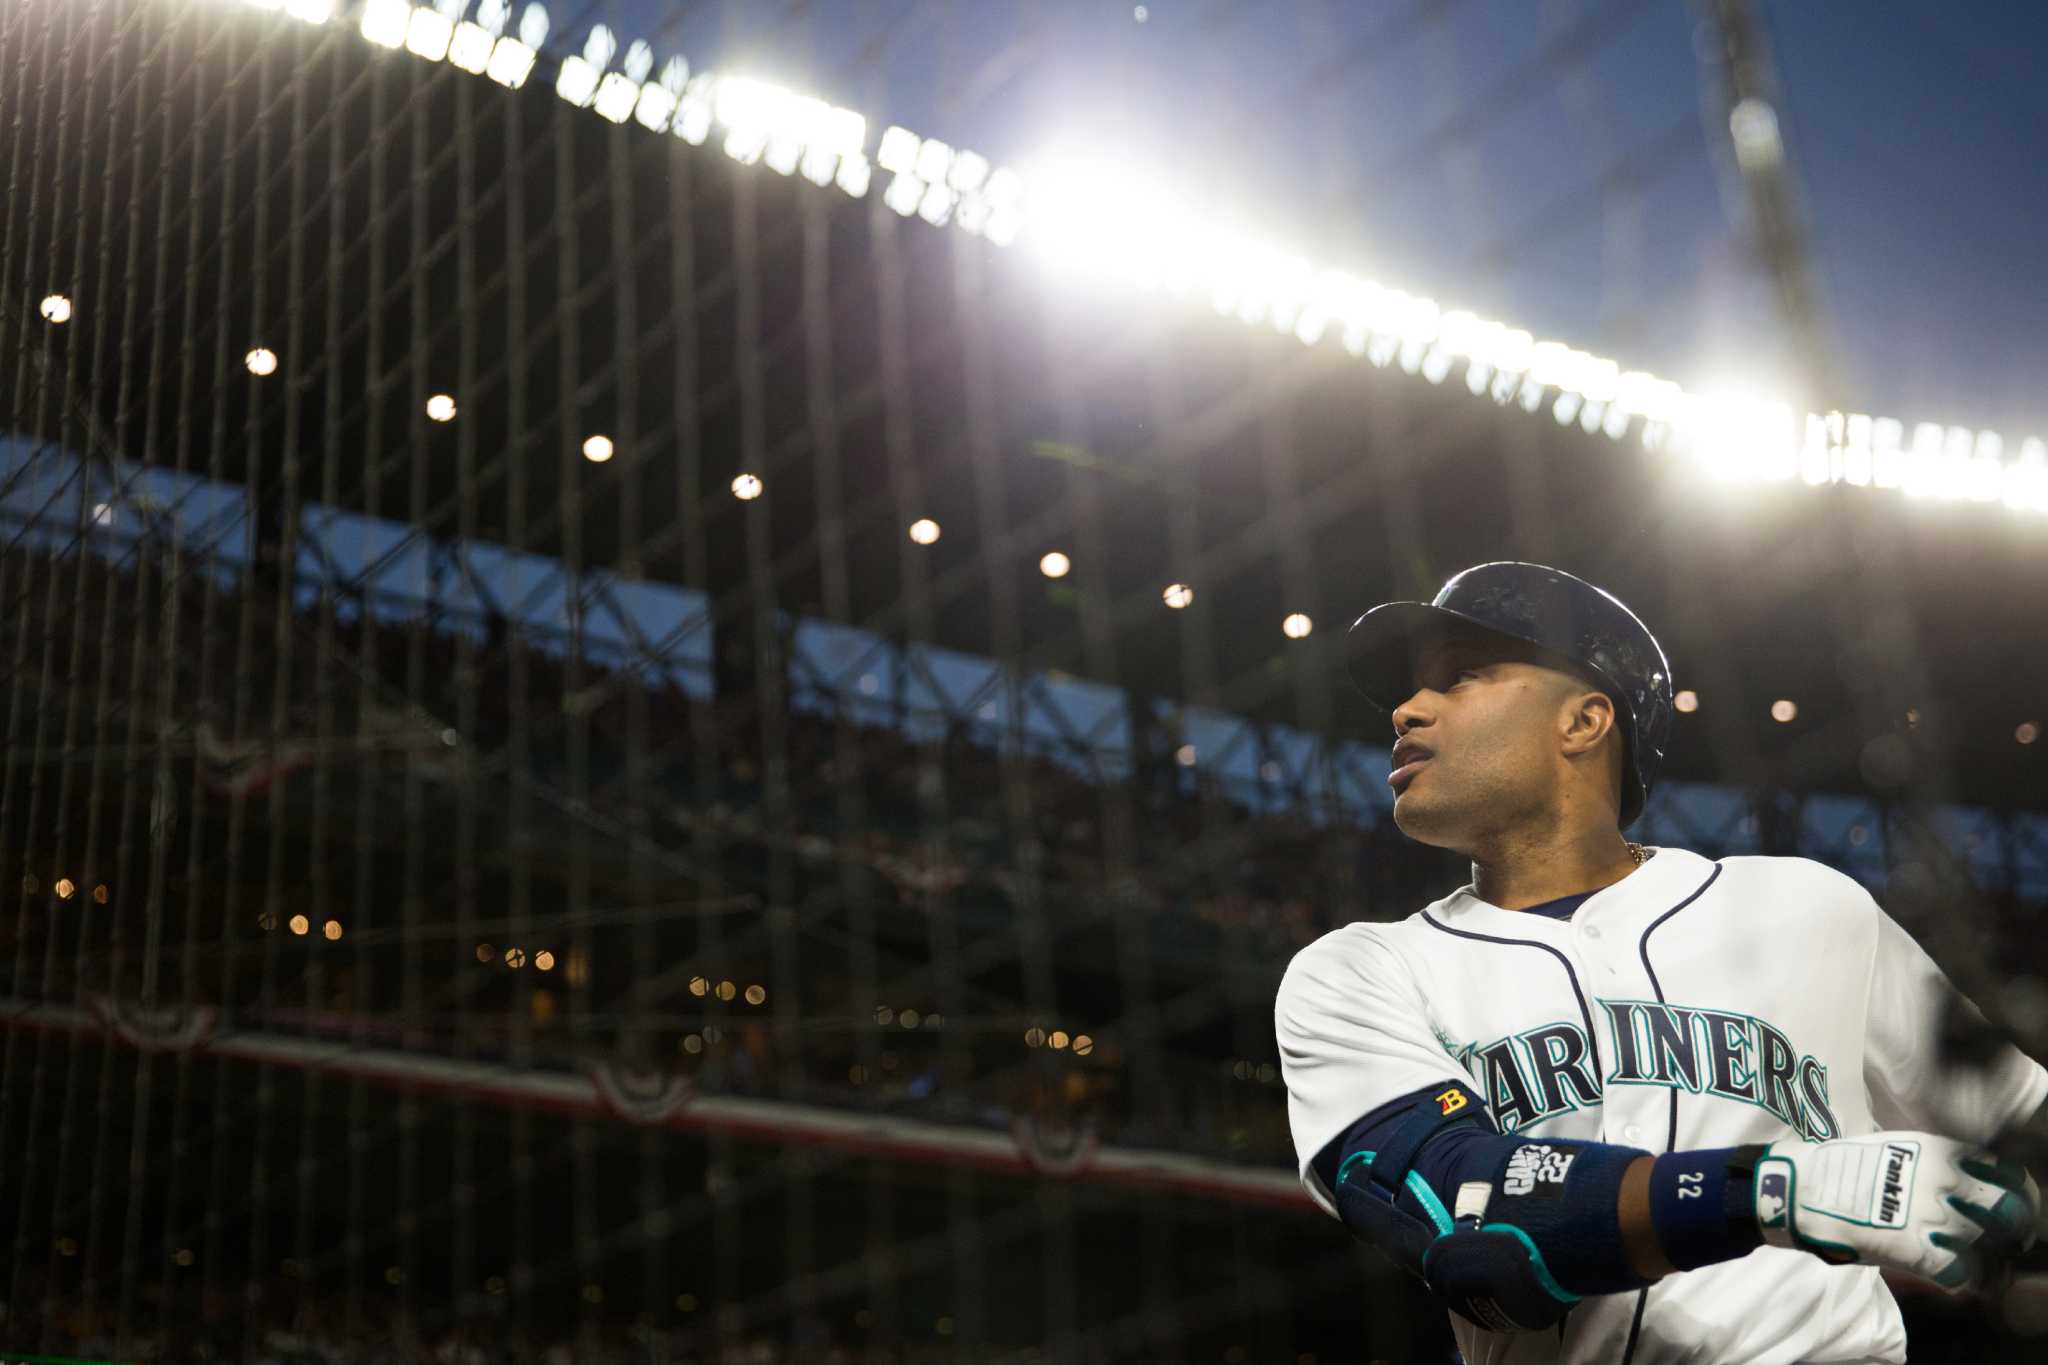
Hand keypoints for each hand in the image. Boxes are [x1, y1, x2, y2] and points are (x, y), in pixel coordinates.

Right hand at [1754, 1130, 2039, 1288]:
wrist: (1797, 1189)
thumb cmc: (1838, 1166)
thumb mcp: (1890, 1147)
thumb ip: (1929, 1161)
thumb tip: (1958, 1179)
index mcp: (1937, 1151)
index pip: (2004, 1171)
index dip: (2018, 1191)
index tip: (2014, 1203)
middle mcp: (1943, 1181)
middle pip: (2007, 1208)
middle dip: (2016, 1227)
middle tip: (2012, 1239)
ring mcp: (1931, 1217)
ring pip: (1987, 1244)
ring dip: (1987, 1257)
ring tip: (1983, 1265)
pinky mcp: (1915, 1251)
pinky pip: (1959, 1273)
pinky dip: (1960, 1279)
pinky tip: (1953, 1277)